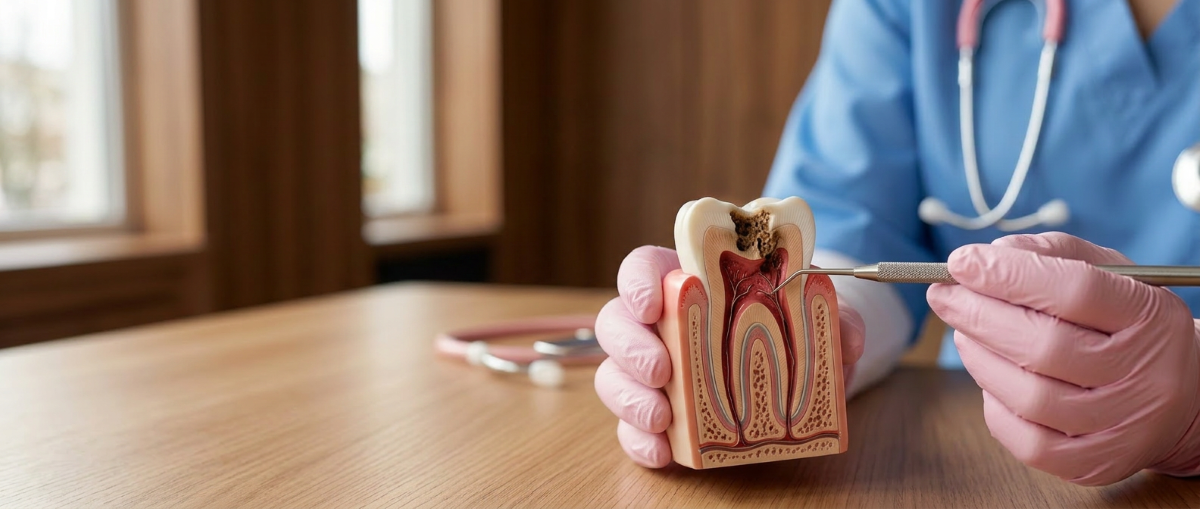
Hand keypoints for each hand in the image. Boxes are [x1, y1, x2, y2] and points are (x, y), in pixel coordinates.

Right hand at [594, 245, 866, 466]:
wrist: (801, 365)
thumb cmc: (795, 323)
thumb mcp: (819, 311)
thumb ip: (836, 317)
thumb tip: (847, 336)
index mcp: (687, 281)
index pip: (644, 268)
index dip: (638, 283)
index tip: (652, 303)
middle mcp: (659, 324)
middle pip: (616, 323)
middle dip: (631, 347)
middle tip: (661, 370)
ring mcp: (652, 372)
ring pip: (613, 376)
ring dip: (629, 398)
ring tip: (661, 418)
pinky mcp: (658, 417)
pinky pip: (631, 429)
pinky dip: (639, 441)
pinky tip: (661, 451)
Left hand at [927, 232, 1199, 484]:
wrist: (1179, 396)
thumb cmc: (1126, 324)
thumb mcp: (1108, 273)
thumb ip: (1051, 253)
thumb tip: (990, 255)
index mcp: (1148, 316)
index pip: (1075, 290)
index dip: (1008, 275)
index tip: (960, 262)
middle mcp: (1143, 376)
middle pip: (1043, 346)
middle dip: (978, 315)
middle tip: (943, 295)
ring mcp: (1120, 426)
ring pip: (1028, 395)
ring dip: (978, 357)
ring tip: (964, 331)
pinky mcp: (1096, 464)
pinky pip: (1025, 439)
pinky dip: (994, 403)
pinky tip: (992, 376)